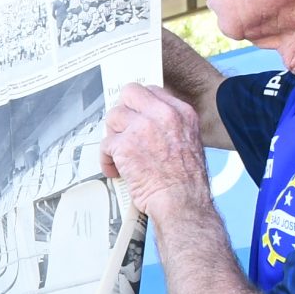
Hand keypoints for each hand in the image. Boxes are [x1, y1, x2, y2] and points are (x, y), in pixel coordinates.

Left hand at [101, 82, 210, 215]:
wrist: (182, 202)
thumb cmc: (187, 182)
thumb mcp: (189, 141)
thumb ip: (170, 126)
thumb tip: (147, 122)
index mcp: (181, 113)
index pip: (152, 91)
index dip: (139, 105)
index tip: (134, 115)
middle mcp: (162, 115)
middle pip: (129, 93)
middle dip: (123, 110)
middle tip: (122, 129)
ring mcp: (142, 128)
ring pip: (113, 117)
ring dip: (113, 136)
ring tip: (119, 154)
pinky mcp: (124, 145)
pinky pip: (104, 144)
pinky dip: (107, 160)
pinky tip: (115, 170)